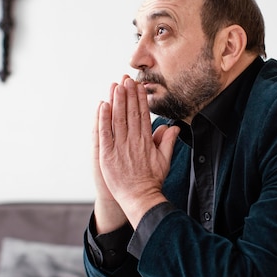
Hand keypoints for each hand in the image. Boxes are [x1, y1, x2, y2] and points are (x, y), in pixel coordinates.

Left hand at [97, 77, 178, 227]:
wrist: (140, 198)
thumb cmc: (152, 181)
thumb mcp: (165, 160)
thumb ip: (168, 142)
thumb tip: (174, 127)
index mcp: (146, 140)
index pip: (143, 114)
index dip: (140, 99)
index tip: (138, 86)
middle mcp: (133, 141)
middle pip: (130, 113)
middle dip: (128, 94)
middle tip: (126, 79)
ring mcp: (120, 147)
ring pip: (117, 119)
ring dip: (116, 101)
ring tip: (116, 86)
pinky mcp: (108, 154)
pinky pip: (104, 133)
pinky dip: (103, 119)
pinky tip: (103, 105)